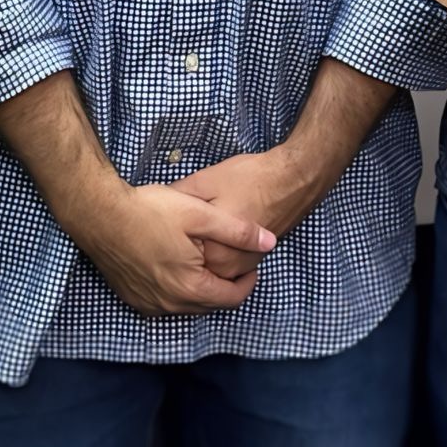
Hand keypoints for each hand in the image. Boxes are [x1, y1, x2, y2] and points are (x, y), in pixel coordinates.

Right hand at [72, 178, 274, 316]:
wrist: (100, 215)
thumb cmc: (150, 212)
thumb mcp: (200, 215)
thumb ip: (238, 231)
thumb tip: (270, 242)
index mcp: (191, 288)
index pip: (232, 298)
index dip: (248, 281)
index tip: (252, 263)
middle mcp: (170, 305)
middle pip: (210, 303)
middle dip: (225, 285)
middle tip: (232, 262)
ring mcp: (149, 304)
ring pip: (188, 304)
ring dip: (202, 288)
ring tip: (207, 262)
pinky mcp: (132, 298)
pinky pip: (165, 302)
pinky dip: (178, 290)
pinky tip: (178, 267)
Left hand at [170, 147, 316, 271]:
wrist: (293, 180)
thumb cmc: (249, 179)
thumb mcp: (205, 181)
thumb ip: (177, 199)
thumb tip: (154, 207)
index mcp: (211, 250)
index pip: (175, 254)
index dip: (166, 236)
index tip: (163, 221)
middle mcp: (227, 267)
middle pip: (191, 263)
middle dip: (181, 246)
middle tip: (179, 222)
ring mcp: (243, 266)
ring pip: (209, 266)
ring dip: (199, 252)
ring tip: (197, 224)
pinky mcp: (254, 261)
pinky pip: (226, 264)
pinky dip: (217, 251)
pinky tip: (215, 230)